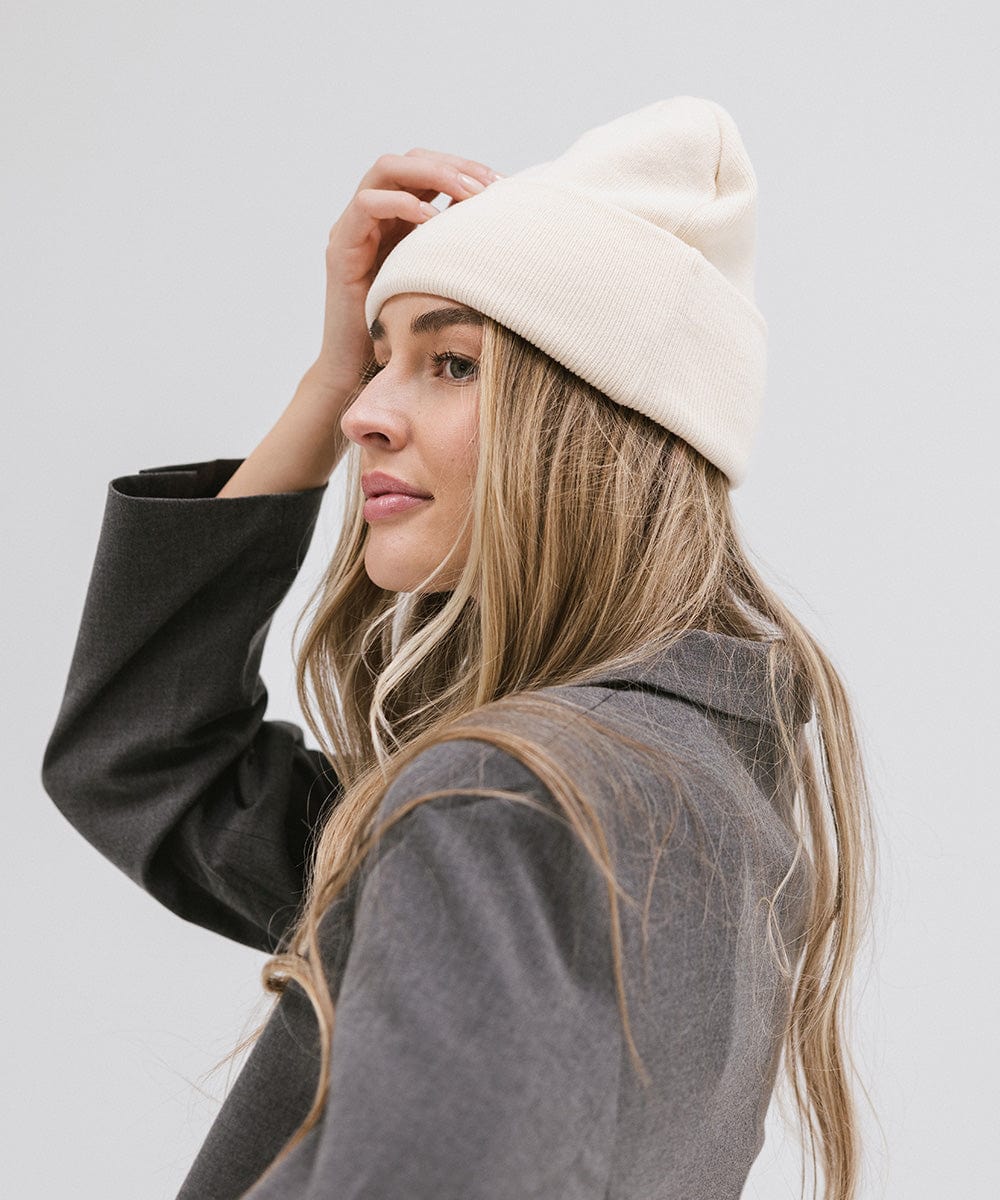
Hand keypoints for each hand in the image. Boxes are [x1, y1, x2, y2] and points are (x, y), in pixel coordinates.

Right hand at [310, 149, 502, 401]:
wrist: (366, 372)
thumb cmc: (410, 333)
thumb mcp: (448, 283)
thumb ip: (466, 254)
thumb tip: (515, 235)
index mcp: (401, 218)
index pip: (432, 169)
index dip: (467, 168)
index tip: (504, 185)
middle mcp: (376, 215)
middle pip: (412, 160)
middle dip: (454, 167)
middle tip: (489, 186)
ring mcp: (354, 228)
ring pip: (386, 170)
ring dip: (431, 175)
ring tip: (466, 195)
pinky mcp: (340, 248)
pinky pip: (367, 206)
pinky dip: (402, 205)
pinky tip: (432, 222)